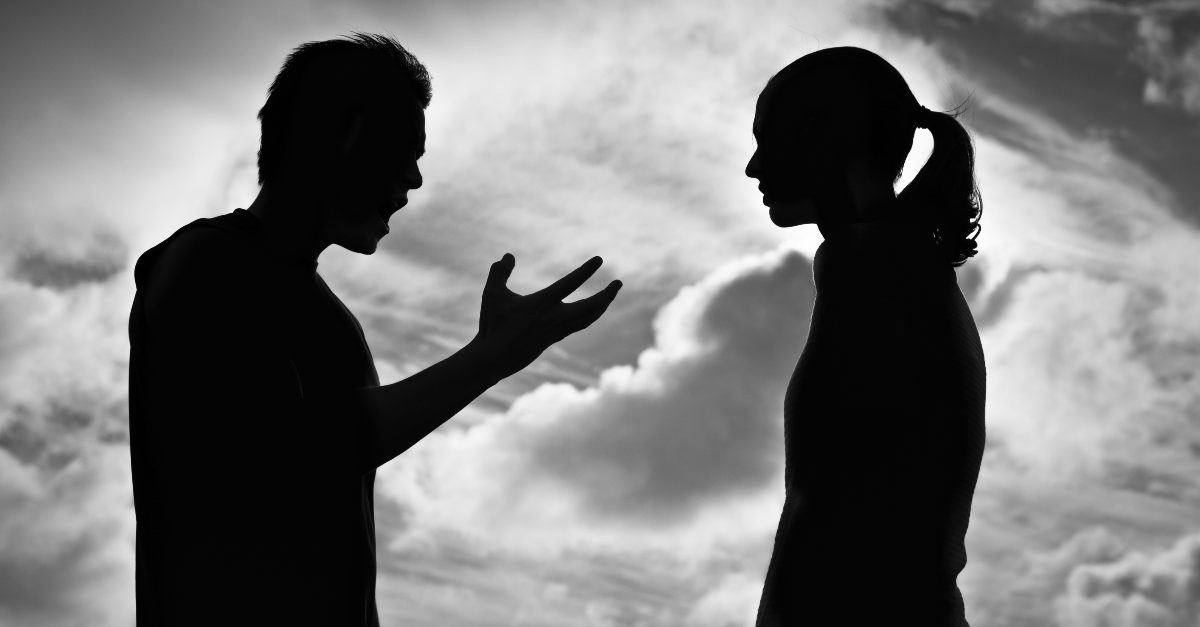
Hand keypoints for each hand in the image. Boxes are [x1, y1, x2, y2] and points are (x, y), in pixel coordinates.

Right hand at [468, 253, 621, 382]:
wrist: (494, 359)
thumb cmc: (492, 324)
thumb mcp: (491, 294)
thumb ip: (499, 272)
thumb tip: (508, 255)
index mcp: (542, 304)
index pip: (569, 283)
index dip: (585, 271)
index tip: (599, 259)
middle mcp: (554, 318)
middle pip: (590, 307)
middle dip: (607, 295)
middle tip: (619, 283)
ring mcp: (556, 331)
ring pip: (588, 319)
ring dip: (601, 306)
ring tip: (609, 296)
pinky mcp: (554, 339)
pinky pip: (579, 326)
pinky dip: (589, 317)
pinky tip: (591, 312)